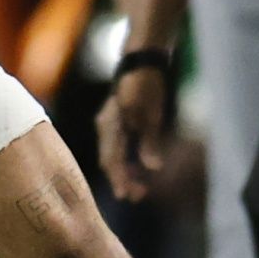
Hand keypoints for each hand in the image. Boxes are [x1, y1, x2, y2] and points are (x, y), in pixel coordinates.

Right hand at [96, 68, 168, 201]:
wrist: (144, 61)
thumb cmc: (146, 85)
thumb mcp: (151, 114)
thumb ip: (149, 140)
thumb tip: (152, 168)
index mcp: (109, 126)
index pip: (111, 159)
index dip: (119, 179)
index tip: (126, 196)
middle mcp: (106, 127)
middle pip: (110, 160)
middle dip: (121, 179)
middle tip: (136, 196)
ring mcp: (112, 124)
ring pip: (115, 154)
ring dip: (125, 171)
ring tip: (140, 187)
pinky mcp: (121, 121)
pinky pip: (120, 147)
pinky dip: (128, 160)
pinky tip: (139, 167)